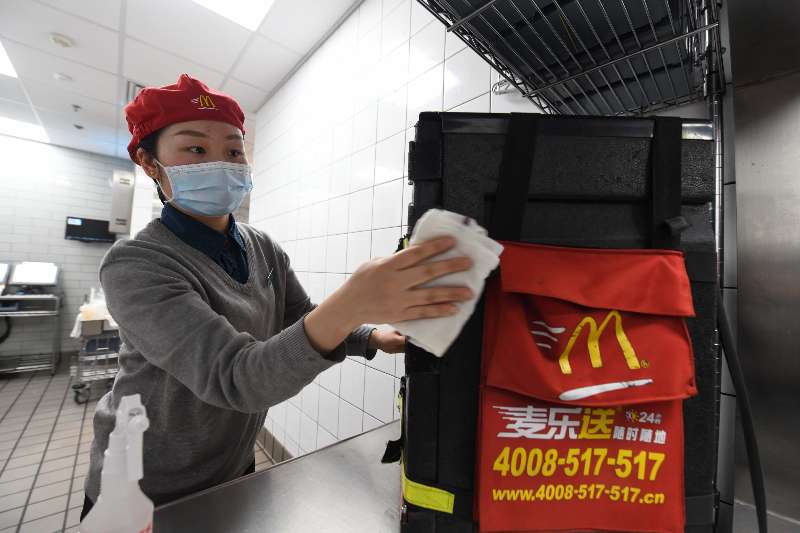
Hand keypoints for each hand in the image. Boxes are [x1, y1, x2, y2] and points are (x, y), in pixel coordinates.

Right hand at [304, 236, 473, 352]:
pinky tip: (454, 308)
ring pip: (429, 295)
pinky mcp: (400, 315)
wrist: (348, 306)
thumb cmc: (362, 281)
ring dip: (451, 293)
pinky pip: (423, 313)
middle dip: (450, 267)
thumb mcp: (374, 263)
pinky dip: (439, 310)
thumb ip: (396, 260)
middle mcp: (394, 282)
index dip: (435, 246)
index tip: (452, 241)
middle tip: (468, 263)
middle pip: (427, 273)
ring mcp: (398, 300)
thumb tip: (418, 253)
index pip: (415, 254)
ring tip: (469, 291)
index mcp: (388, 266)